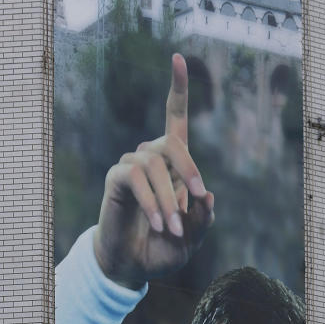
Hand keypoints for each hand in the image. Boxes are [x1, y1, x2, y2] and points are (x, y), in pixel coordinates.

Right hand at [93, 54, 214, 288]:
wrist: (132, 266)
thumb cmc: (164, 248)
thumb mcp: (193, 236)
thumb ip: (203, 218)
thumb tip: (207, 195)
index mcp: (173, 163)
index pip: (176, 117)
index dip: (177, 88)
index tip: (177, 57)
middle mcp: (151, 157)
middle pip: (173, 142)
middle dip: (189, 168)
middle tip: (199, 199)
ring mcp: (131, 165)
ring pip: (155, 165)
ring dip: (169, 199)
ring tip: (171, 229)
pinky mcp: (117, 178)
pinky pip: (136, 179)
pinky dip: (151, 202)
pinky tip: (157, 223)